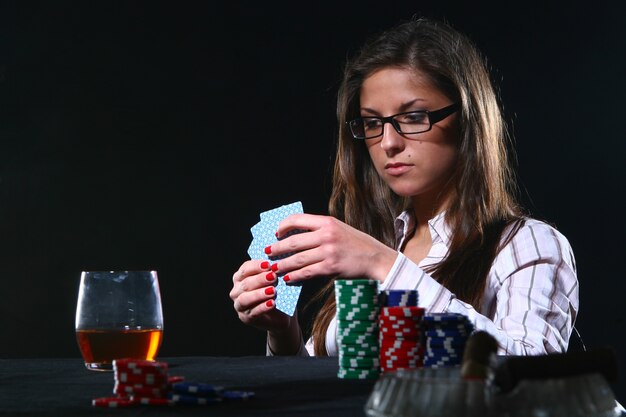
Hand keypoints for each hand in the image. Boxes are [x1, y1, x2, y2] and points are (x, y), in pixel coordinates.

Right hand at [230, 259, 291, 332]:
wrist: (280, 315)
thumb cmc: (275, 293)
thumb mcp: (274, 282)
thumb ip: (272, 273)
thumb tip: (276, 264)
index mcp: (240, 278)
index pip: (245, 269)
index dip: (256, 266)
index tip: (268, 264)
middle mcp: (236, 291)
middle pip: (245, 283)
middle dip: (259, 279)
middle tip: (273, 276)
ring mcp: (239, 305)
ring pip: (245, 298)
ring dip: (259, 294)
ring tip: (273, 291)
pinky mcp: (245, 318)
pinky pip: (253, 312)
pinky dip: (263, 307)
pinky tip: (272, 303)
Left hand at [266, 214, 397, 283]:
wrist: (376, 258)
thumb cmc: (357, 244)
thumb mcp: (339, 229)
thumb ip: (320, 231)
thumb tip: (295, 237)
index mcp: (327, 222)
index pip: (298, 220)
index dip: (283, 226)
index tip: (276, 233)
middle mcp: (326, 235)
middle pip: (293, 241)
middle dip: (277, 248)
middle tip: (268, 253)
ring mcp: (328, 252)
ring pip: (297, 259)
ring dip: (283, 265)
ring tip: (274, 268)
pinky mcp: (331, 267)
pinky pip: (307, 272)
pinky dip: (295, 276)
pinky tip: (288, 278)